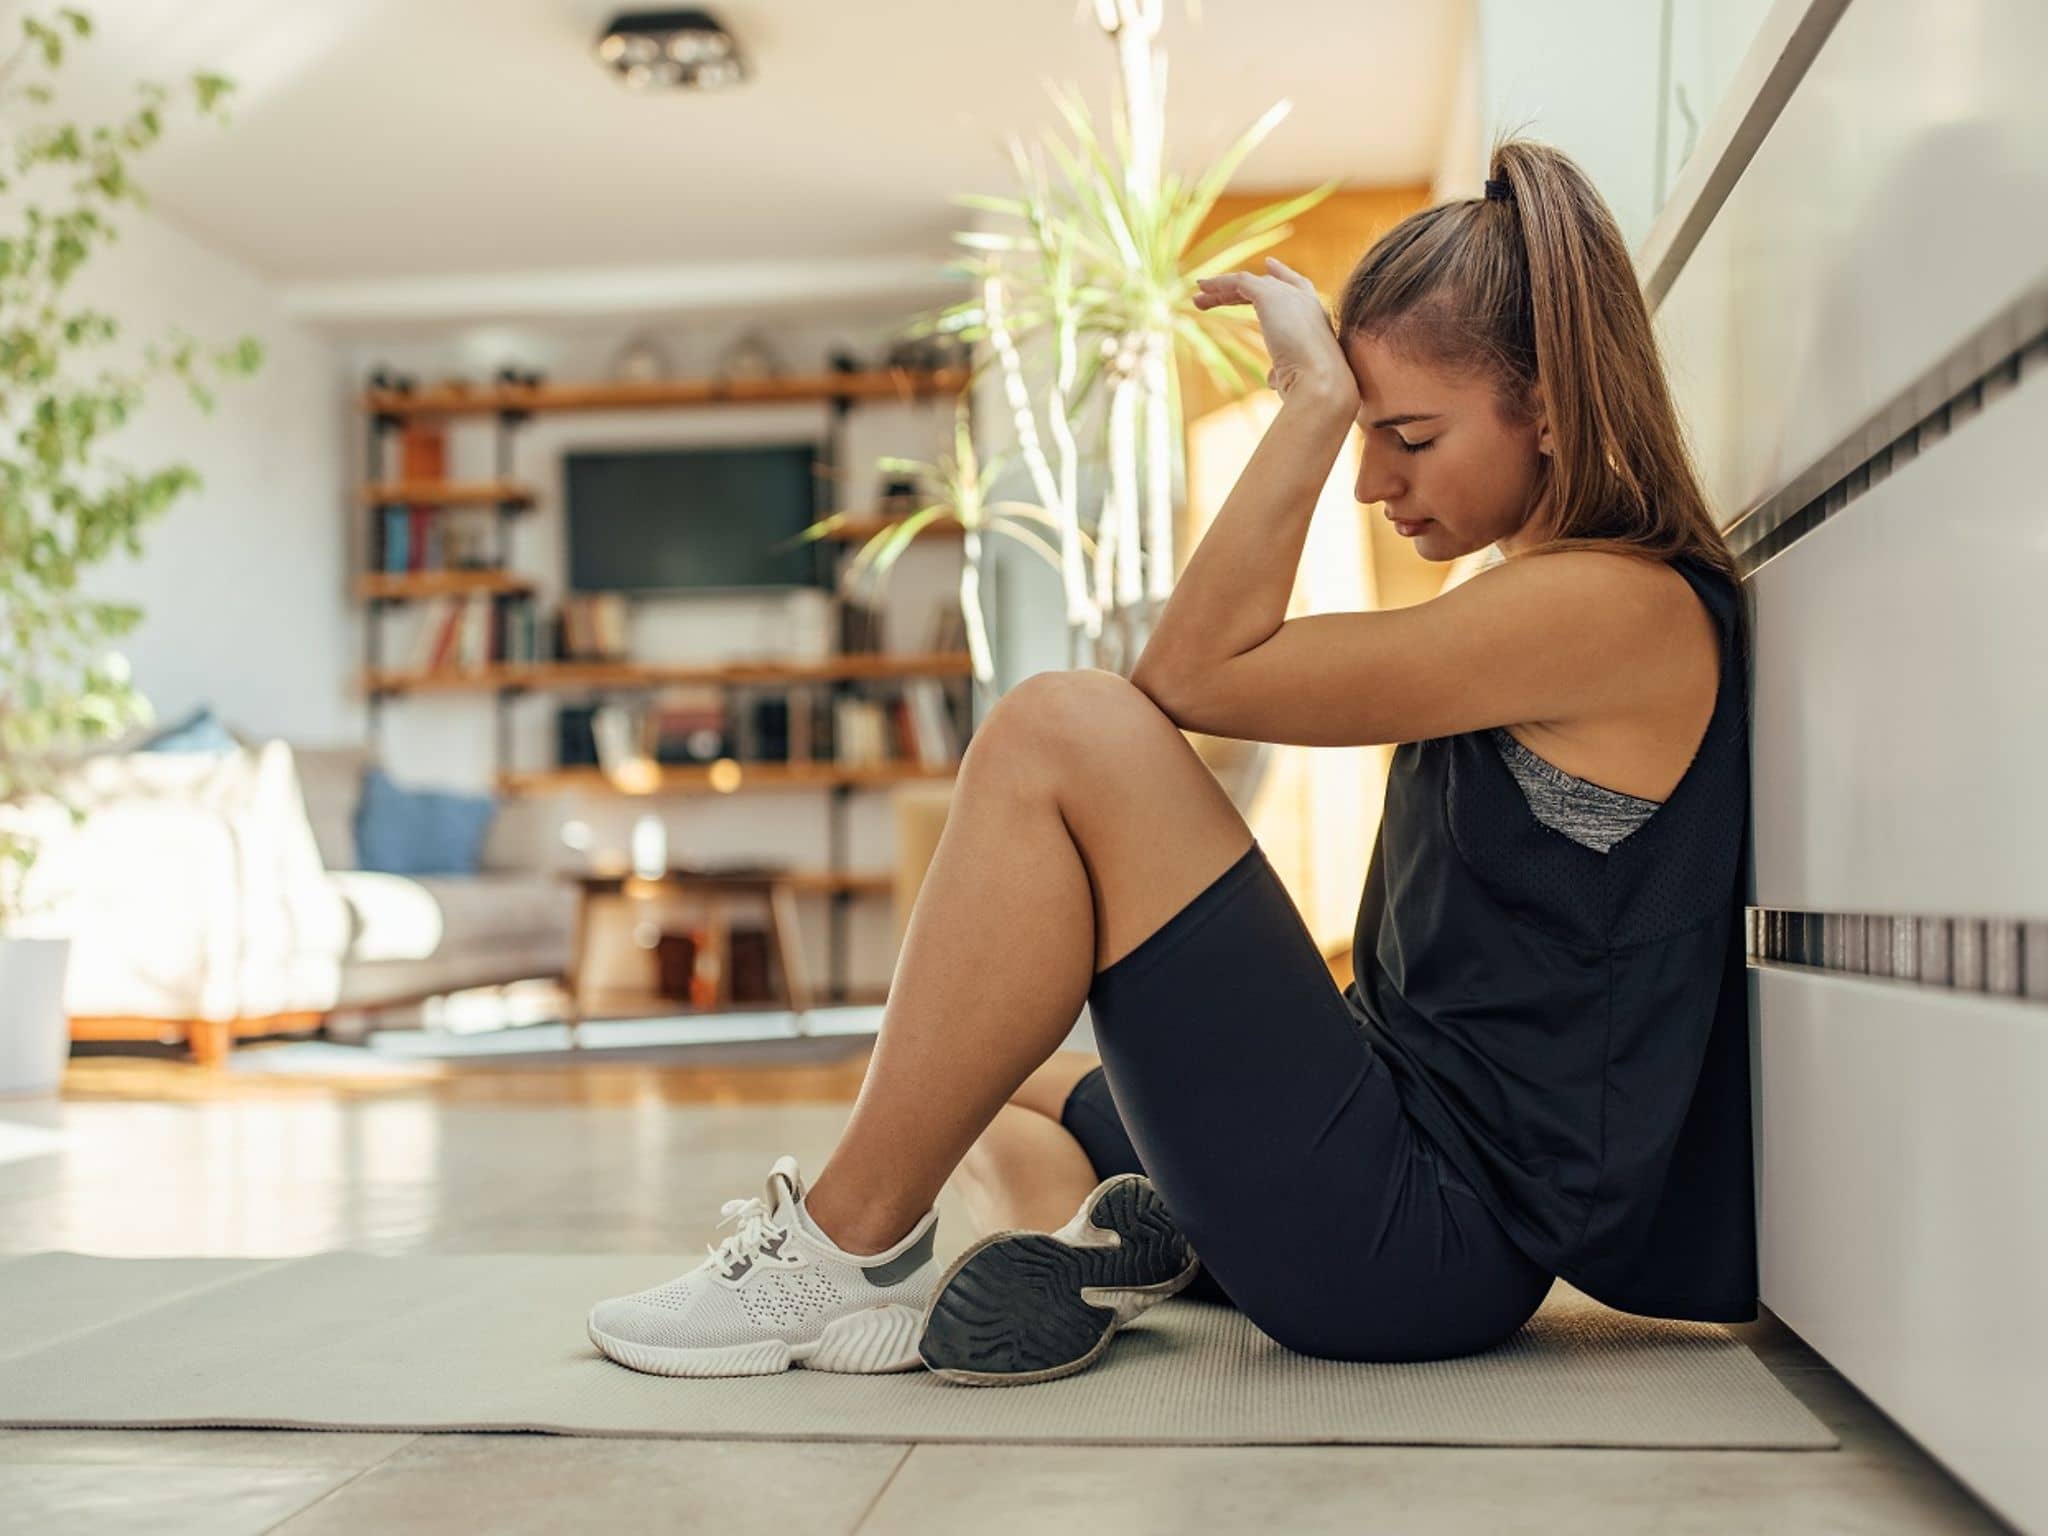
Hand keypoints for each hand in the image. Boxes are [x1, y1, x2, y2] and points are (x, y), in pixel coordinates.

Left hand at [1192, 257, 1355, 406]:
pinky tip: (1201, 289)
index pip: (1299, 287)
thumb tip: (1273, 379)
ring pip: (1250, 283)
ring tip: (1197, 300)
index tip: (1270, 268)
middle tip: (1214, 292)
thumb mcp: (1295, 377)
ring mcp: (1289, 295)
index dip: (1283, 276)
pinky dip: (1219, 284)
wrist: (1321, 381)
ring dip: (1222, 290)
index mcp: (1316, 317)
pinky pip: (1239, 282)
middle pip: (1270, 284)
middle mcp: (1305, 300)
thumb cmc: (1311, 388)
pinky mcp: (1270, 294)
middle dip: (1241, 288)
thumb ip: (1283, 371)